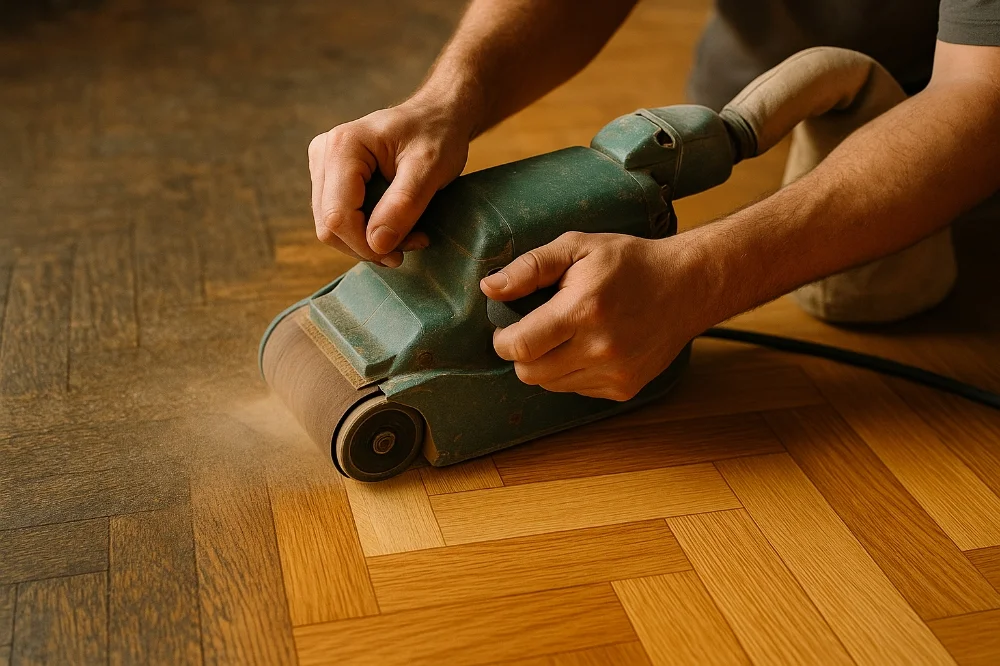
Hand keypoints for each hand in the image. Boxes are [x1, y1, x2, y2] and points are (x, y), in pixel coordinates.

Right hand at [308, 95, 473, 265]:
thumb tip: (376, 245)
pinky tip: (397, 228)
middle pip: (330, 226)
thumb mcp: (430, 169)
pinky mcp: (332, 180)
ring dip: (370, 243)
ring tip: (411, 236)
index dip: (365, 245)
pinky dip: (368, 234)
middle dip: (369, 246)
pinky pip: (341, 220)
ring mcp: (324, 167)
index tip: (401, 253)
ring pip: (332, 228)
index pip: (337, 216)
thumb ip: (403, 205)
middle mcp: (323, 154)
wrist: (437, 116)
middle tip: (413, 243)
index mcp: (343, 146)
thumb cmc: (437, 134)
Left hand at [479, 231, 703, 400]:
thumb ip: (530, 268)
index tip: (507, 327)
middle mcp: (599, 348)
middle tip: (534, 330)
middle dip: (522, 354)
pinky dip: (572, 372)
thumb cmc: (629, 263)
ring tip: (566, 335)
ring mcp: (614, 373)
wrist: (686, 287)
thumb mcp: (577, 248)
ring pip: (550, 385)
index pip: (519, 347)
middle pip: (529, 373)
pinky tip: (589, 346)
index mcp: (582, 310)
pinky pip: (576, 389)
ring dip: (547, 364)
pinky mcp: (624, 388)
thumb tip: (489, 288)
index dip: (503, 339)